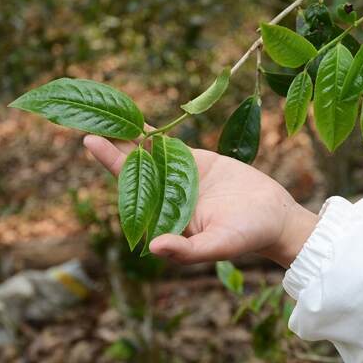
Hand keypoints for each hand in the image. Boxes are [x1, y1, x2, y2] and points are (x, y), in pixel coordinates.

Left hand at [83, 135, 317, 266]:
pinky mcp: (195, 164)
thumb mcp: (219, 246)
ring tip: (103, 112)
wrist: (275, 217)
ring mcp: (178, 178)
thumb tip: (153, 247)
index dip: (111, 162)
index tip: (91, 141)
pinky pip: (169, 146)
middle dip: (111, 143)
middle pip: (132, 166)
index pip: (130, 187)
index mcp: (164, 216)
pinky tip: (135, 120)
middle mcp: (165, 196)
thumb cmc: (247, 236)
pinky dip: (153, 134)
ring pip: (148, 154)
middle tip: (87, 118)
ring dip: (127, 135)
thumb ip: (188, 251)